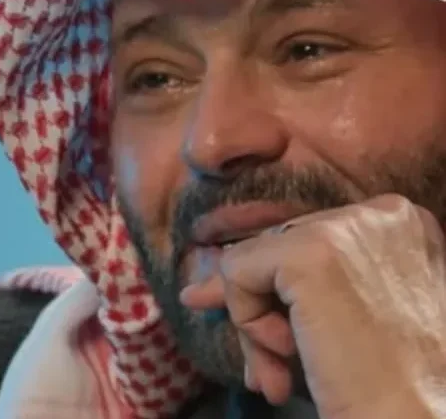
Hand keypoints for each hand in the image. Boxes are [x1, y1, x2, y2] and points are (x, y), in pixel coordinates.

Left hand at [180, 195, 445, 418]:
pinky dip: (244, 319)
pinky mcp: (312, 253)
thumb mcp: (344, 314)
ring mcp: (346, 228)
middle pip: (281, 248)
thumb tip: (196, 290)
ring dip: (253, 325)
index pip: (309, 240)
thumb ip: (283, 285)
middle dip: (265, 308)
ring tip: (275, 374)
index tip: (283, 333)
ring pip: (255, 260)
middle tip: (271, 365)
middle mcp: (379, 214)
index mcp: (398, 224)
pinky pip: (236, 271)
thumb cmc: (390, 380)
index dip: (284, 288)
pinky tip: (283, 354)